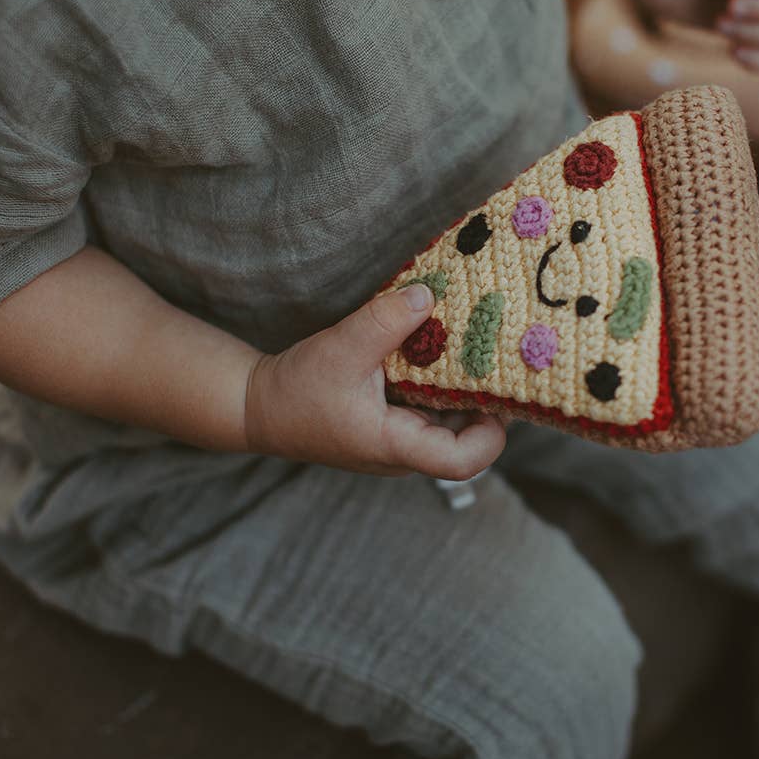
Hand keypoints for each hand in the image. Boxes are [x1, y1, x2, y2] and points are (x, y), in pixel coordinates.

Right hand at [244, 284, 505, 478]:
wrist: (258, 408)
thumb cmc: (295, 390)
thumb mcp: (340, 350)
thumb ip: (384, 323)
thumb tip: (428, 296)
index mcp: (393, 445)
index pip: (462, 462)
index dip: (492, 432)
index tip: (500, 390)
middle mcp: (402, 450)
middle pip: (464, 439)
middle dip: (485, 400)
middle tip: (496, 355)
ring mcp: (396, 438)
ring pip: (448, 422)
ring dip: (462, 387)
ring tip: (473, 345)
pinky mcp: (389, 422)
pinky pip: (427, 408)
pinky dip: (438, 381)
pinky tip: (438, 347)